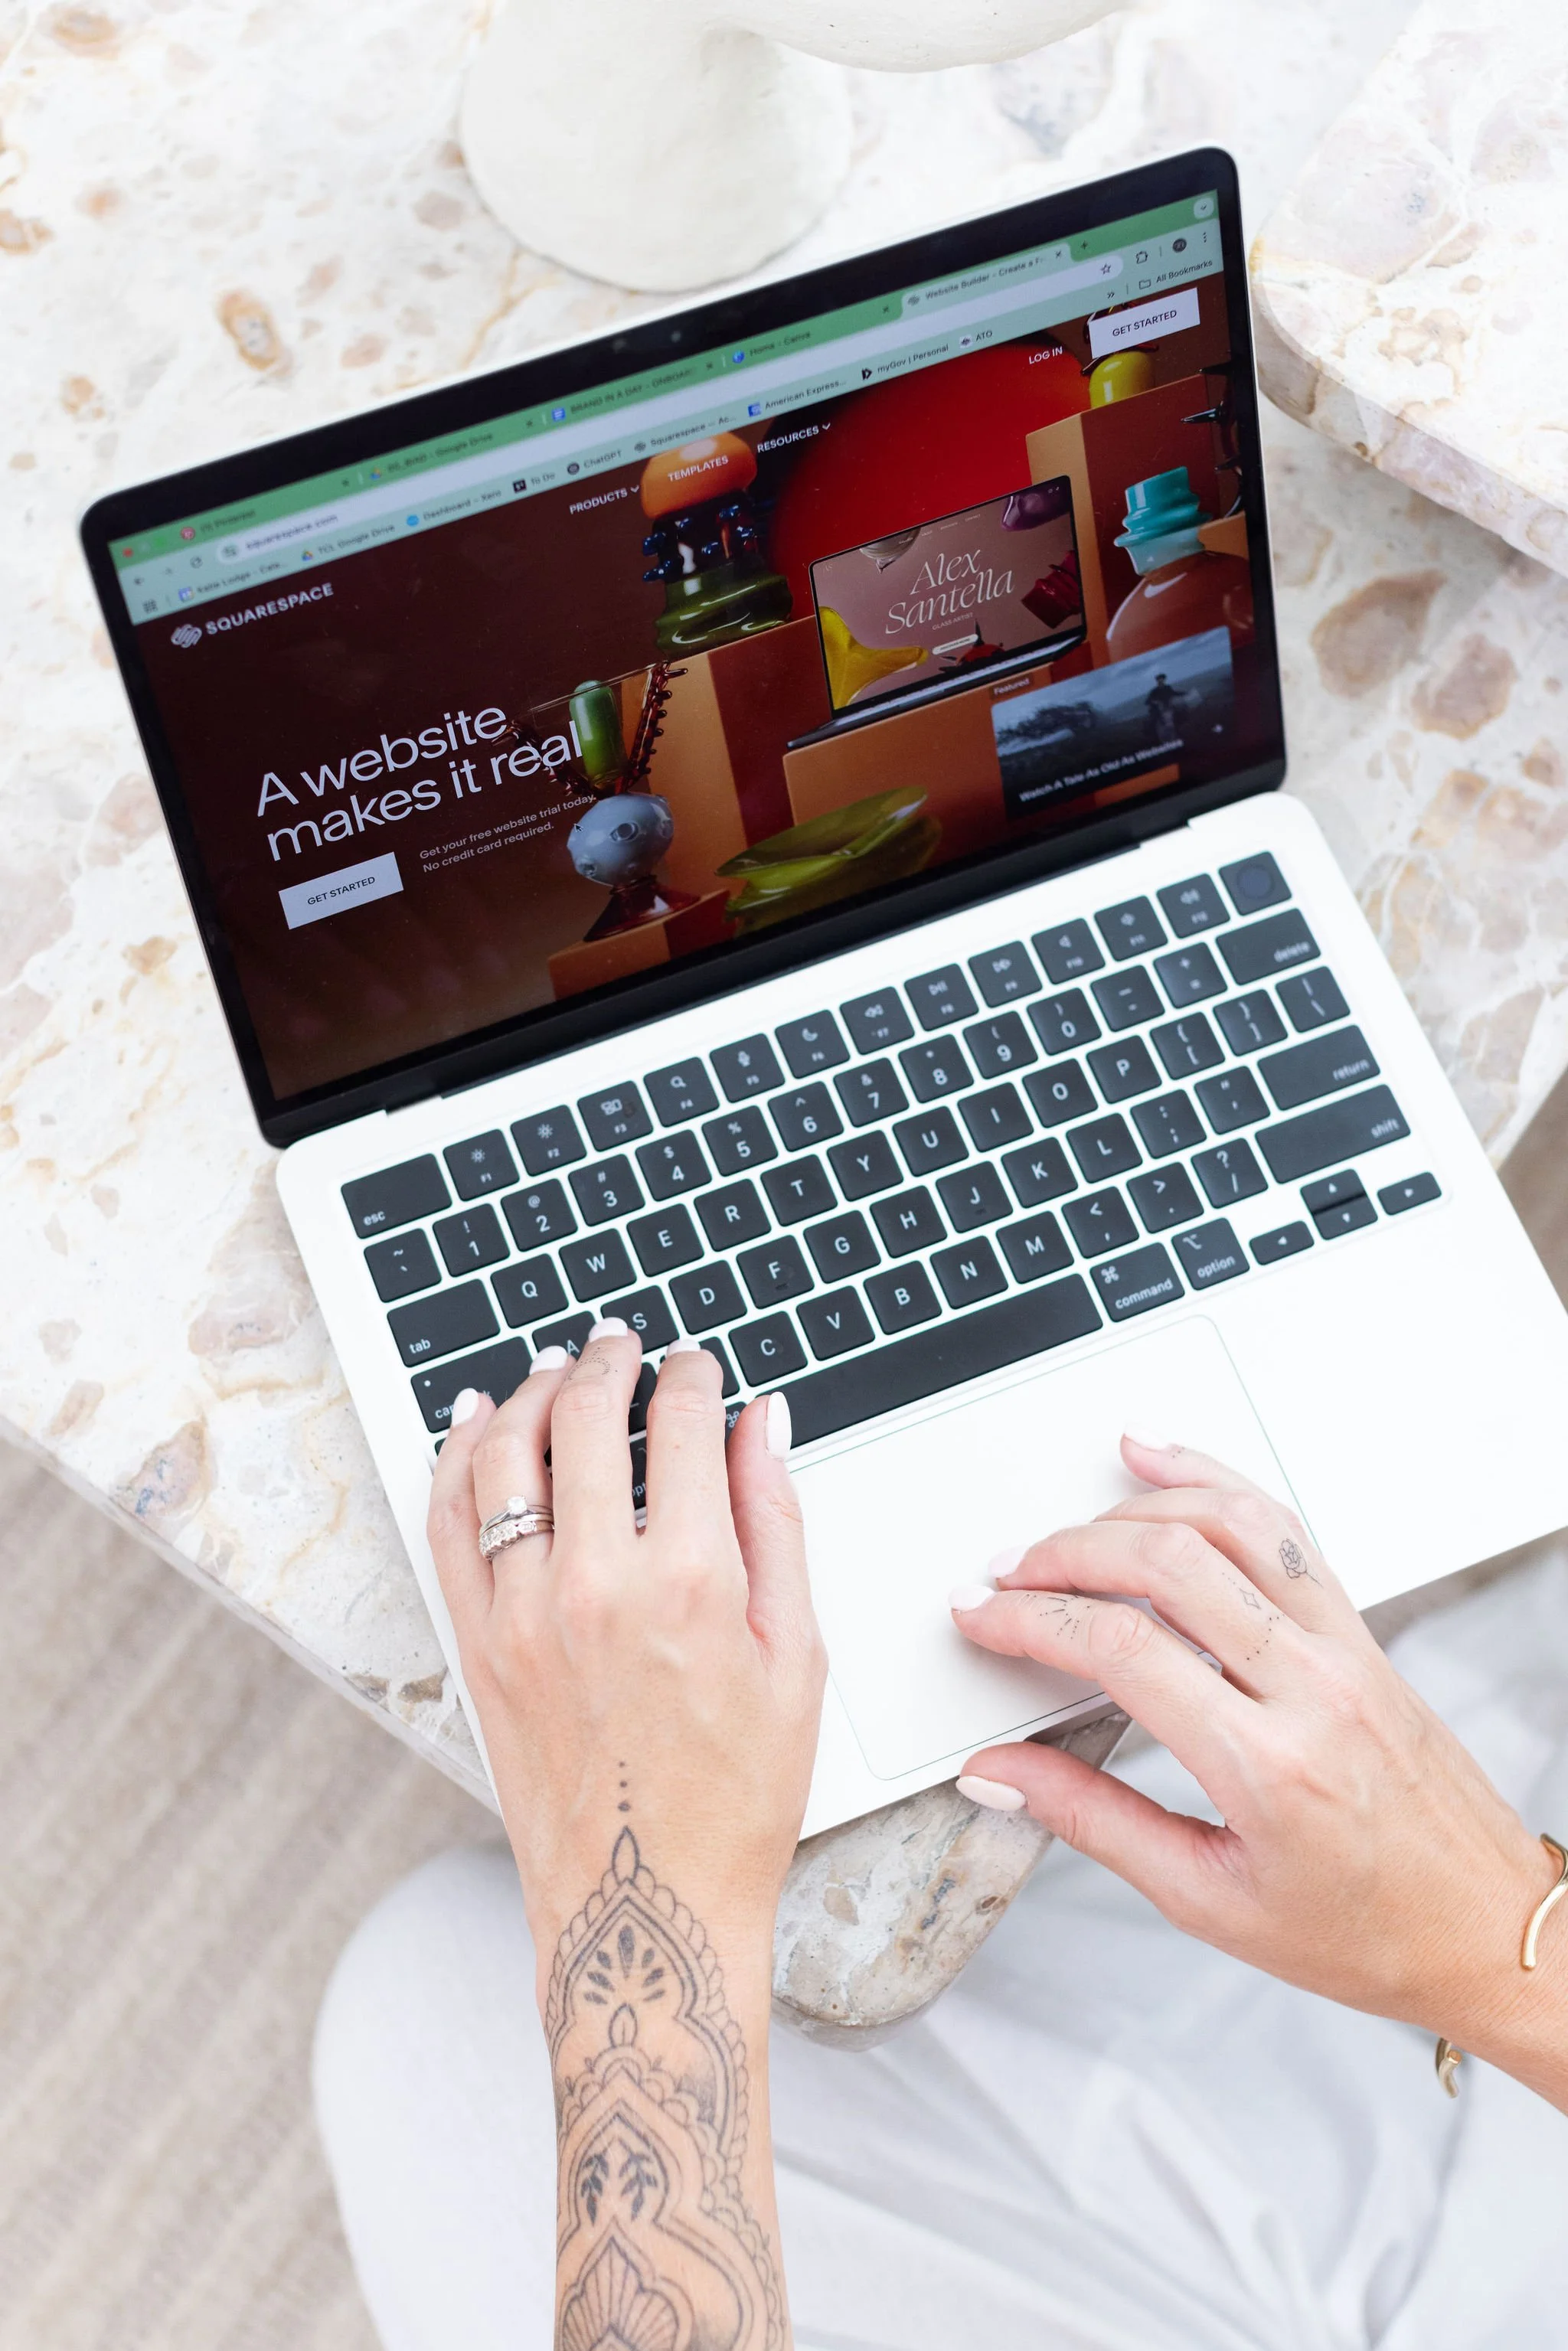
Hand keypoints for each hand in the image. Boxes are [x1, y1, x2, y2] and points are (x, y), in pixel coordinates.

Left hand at [426, 1331, 824, 1989]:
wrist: (647, 1906)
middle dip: (608, 1361)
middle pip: (583, 1419)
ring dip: (531, 1393)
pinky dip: (457, 1459)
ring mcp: (523, 1615)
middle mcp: (596, 1586)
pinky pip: (447, 1525)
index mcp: (691, 1583)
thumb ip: (777, 1524)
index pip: (682, 1425)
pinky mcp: (477, 1647)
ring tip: (556, 1369)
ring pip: (504, 1458)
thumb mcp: (795, 1657)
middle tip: (622, 1343)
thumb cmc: (736, 1797)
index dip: (690, 1374)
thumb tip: (764, 1425)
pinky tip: (477, 1423)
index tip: (695, 1364)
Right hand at [951, 1439, 1564, 2081]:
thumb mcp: (1208, 1903)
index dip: (1032, 1620)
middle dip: (1064, 1555)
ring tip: (1066, 1529)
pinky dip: (1212, 1481)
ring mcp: (1344, 1648)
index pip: (1124, 1649)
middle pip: (1167, 1566)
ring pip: (1228, 1523)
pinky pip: (1282, 1527)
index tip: (982, 1617)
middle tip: (1007, 1576)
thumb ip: (1093, 1823)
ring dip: (1132, 1510)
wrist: (1487, 1928)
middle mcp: (1312, 1688)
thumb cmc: (1366, 1932)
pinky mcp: (1360, 1629)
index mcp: (1269, 1767)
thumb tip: (1002, 1772)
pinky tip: (1161, 1464)